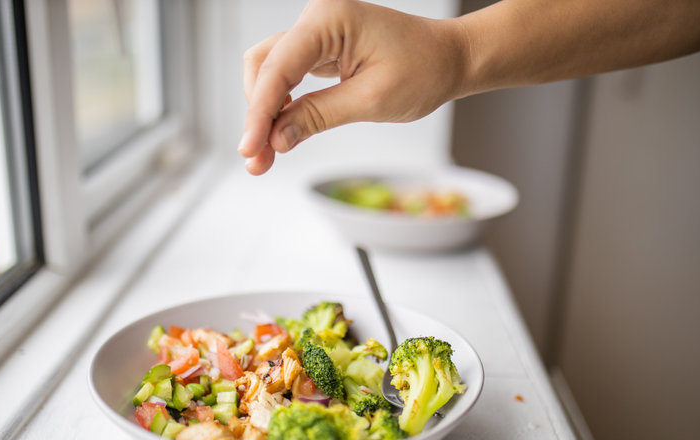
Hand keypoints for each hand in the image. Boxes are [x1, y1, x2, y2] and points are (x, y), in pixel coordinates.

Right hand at [238, 0, 467, 174]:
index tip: (249, 150)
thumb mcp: (371, 101)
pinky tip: (281, 132)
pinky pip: (287, 76)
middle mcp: (317, 19)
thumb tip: (276, 139)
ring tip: (266, 154)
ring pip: (269, 72)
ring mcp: (317, 32)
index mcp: (330, 20)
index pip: (278, 68)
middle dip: (257, 115)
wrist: (450, 58)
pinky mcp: (321, 48)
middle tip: (257, 160)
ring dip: (264, 113)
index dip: (259, 113)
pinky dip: (280, 106)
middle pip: (263, 66)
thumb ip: (318, 116)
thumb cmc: (424, 70)